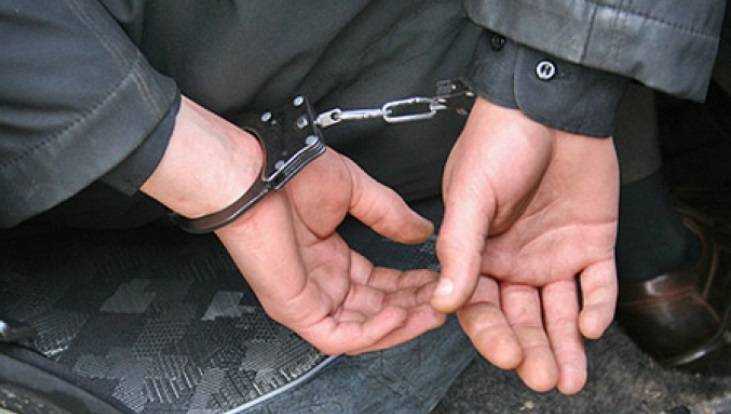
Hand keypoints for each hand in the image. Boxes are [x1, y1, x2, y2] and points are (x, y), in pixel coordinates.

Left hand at [144, 97, 444, 354]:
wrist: (254, 172)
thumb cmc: (290, 174)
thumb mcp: (354, 192)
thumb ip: (389, 215)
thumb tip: (421, 231)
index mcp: (331, 258)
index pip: (380, 285)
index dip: (413, 286)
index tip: (439, 279)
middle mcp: (320, 282)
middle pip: (376, 310)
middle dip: (414, 308)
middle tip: (445, 301)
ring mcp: (307, 298)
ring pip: (361, 331)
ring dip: (401, 324)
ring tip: (432, 311)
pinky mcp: (294, 309)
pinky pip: (338, 337)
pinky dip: (372, 332)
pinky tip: (400, 313)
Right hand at [434, 98, 618, 393]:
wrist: (552, 103)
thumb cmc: (499, 140)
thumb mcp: (470, 192)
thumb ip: (460, 247)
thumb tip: (444, 301)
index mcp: (478, 252)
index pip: (479, 306)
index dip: (490, 334)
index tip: (506, 355)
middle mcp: (514, 260)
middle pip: (520, 316)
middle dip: (531, 348)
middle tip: (542, 377)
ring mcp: (554, 253)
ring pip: (559, 310)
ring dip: (565, 343)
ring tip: (570, 377)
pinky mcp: (592, 242)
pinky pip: (596, 283)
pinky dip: (597, 305)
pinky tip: (591, 325)